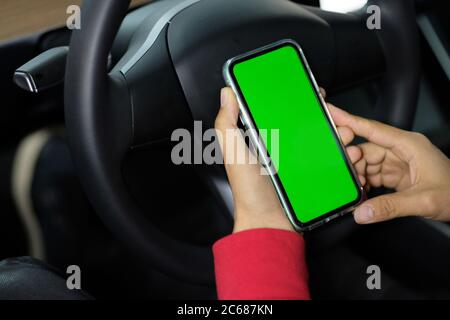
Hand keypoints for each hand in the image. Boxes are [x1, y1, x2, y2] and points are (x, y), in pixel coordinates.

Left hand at [215, 88, 362, 232]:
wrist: (268, 224)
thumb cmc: (249, 191)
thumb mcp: (234, 154)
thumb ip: (227, 124)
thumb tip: (227, 93)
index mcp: (264, 138)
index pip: (283, 111)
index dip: (298, 99)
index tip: (313, 92)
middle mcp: (283, 148)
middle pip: (309, 124)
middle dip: (326, 117)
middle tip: (336, 118)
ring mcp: (300, 162)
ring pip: (325, 141)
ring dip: (340, 135)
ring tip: (347, 136)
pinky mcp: (313, 176)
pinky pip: (331, 162)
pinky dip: (344, 157)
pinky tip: (351, 155)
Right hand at [328, 103, 449, 223]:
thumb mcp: (424, 200)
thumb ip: (390, 206)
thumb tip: (361, 212)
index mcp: (409, 145)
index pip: (373, 129)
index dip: (350, 121)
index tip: (331, 112)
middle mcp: (402, 150)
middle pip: (367, 148)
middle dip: (352, 159)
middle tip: (339, 170)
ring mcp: (400, 162)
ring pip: (369, 162)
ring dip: (358, 174)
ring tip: (352, 187)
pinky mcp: (398, 175)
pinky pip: (374, 174)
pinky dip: (365, 183)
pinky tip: (362, 192)